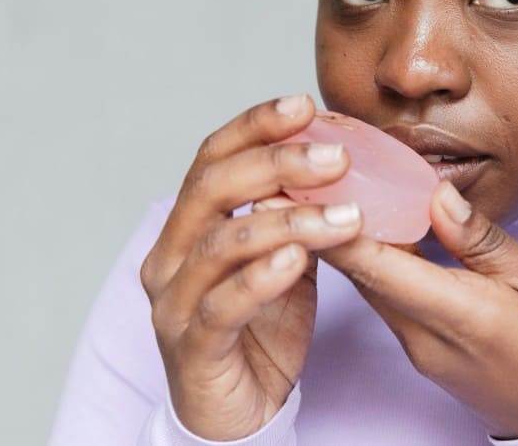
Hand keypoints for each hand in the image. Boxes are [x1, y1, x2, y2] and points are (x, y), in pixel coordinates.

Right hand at [139, 94, 363, 440]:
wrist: (238, 412)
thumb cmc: (260, 329)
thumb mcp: (284, 259)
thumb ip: (295, 215)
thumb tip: (340, 162)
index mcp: (189, 227)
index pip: (212, 158)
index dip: (255, 126)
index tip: (305, 104)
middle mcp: (170, 256)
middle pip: (212, 188)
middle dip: (277, 163)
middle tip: (338, 157)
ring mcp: (175, 303)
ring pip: (223, 243)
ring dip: (289, 221)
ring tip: (347, 214)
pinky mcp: (193, 348)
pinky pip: (224, 304)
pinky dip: (263, 277)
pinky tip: (301, 260)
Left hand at [319, 180, 517, 438]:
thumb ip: (484, 241)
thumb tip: (437, 196)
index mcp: (463, 316)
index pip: (380, 267)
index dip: (339, 227)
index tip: (312, 187)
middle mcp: (425, 338)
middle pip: (362, 273)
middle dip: (333, 223)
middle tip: (317, 170)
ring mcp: (417, 349)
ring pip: (369, 284)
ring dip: (350, 239)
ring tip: (339, 187)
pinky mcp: (419, 350)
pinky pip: (385, 296)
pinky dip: (374, 259)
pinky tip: (375, 224)